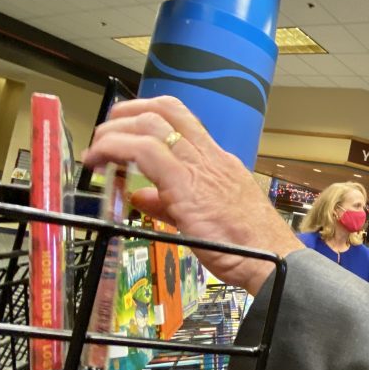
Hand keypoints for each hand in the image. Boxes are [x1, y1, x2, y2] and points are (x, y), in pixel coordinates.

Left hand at [82, 96, 301, 292]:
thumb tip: (142, 196)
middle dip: (126, 112)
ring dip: (114, 130)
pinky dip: (115, 148)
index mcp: (218, 162)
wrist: (272, 259)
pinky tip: (101, 159)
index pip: (181, 120)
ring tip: (97, 148)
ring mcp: (200, 167)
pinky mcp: (186, 184)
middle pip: (165, 109)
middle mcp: (210, 156)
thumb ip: (169, 204)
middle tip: (105, 131)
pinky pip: (144, 151)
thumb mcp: (204, 218)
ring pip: (151, 123)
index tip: (126, 127)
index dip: (148, 114)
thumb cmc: (247, 246)